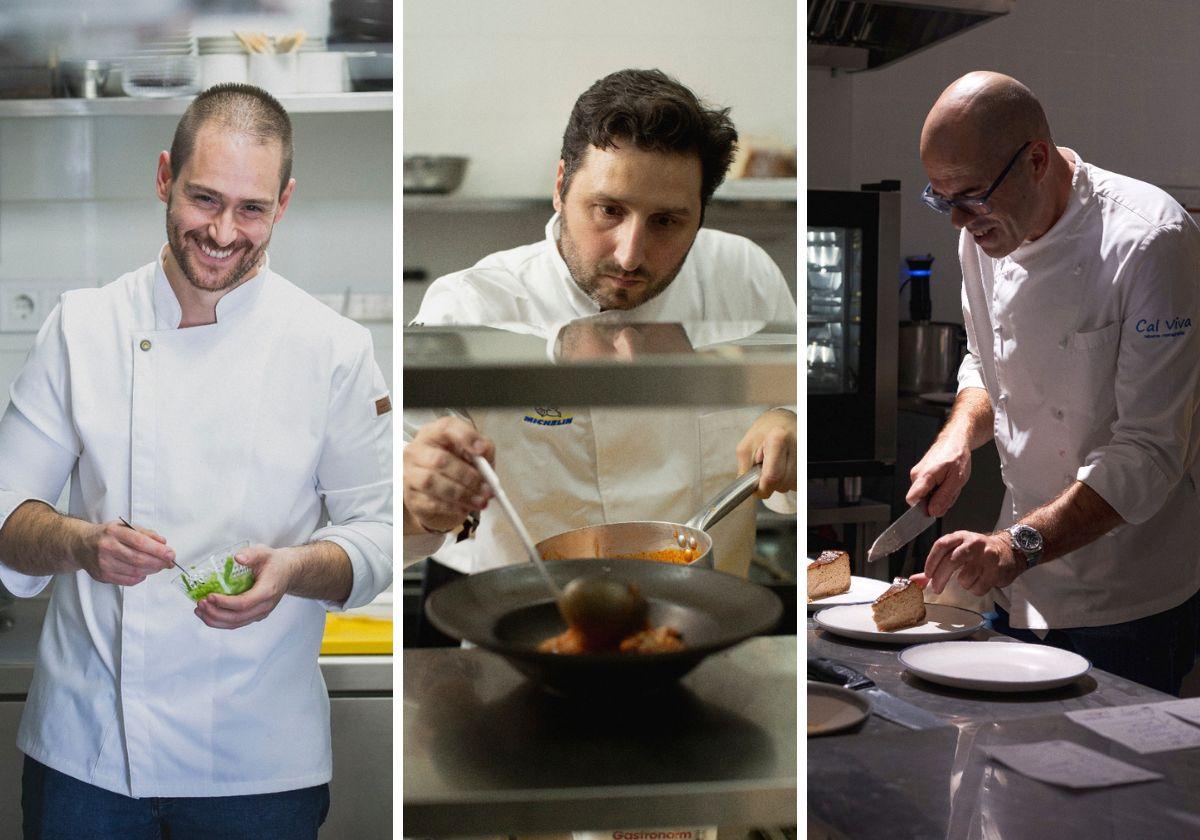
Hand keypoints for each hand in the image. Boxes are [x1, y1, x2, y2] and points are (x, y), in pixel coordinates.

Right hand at [80, 520, 174, 585]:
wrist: (80, 544)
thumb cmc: (107, 535)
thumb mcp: (125, 526)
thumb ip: (145, 533)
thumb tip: (162, 542)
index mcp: (114, 532)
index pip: (140, 542)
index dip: (158, 550)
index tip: (171, 554)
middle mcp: (107, 548)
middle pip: (138, 559)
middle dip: (158, 562)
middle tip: (169, 562)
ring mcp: (103, 563)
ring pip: (134, 572)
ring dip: (151, 570)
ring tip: (158, 566)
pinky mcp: (102, 576)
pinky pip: (127, 581)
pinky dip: (140, 577)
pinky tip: (144, 572)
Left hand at [194, 544, 289, 629]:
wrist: (287, 572)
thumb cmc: (274, 563)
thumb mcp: (265, 552)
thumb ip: (252, 554)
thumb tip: (237, 557)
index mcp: (267, 591)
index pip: (243, 604)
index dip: (224, 602)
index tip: (209, 596)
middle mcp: (264, 606)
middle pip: (237, 618)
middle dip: (215, 613)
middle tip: (200, 603)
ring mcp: (260, 613)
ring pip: (235, 624)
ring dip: (214, 620)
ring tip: (199, 610)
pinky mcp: (254, 616)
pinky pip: (236, 623)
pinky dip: (219, 621)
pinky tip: (207, 614)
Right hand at [403, 417, 494, 534]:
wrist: (438, 494)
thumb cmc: (456, 467)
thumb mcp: (472, 454)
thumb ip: (482, 450)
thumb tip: (484, 452)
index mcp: (433, 433)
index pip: (446, 428)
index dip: (465, 437)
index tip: (481, 451)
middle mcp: (416, 450)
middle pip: (440, 460)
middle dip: (468, 476)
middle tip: (487, 489)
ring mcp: (409, 474)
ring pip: (432, 482)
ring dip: (461, 494)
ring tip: (480, 502)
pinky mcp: (410, 497)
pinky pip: (430, 502)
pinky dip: (451, 507)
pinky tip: (464, 509)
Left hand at [736, 408, 796, 497]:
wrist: (783, 421)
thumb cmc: (764, 431)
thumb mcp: (746, 446)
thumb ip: (745, 469)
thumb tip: (752, 490)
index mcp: (778, 439)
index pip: (772, 477)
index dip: (763, 488)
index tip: (757, 488)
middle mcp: (796, 447)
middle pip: (782, 484)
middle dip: (770, 484)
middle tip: (764, 469)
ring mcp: (805, 456)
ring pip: (791, 486)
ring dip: (779, 482)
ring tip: (775, 464)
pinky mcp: (808, 464)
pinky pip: (797, 483)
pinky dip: (787, 480)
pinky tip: (784, 466)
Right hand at [907, 434, 971, 516]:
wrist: (955, 442)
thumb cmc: (957, 457)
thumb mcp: (957, 480)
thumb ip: (944, 497)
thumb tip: (933, 512)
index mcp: (924, 476)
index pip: (912, 499)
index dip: (921, 509)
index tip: (934, 509)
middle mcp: (916, 475)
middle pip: (921, 500)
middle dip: (936, 502)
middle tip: (950, 491)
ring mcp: (917, 474)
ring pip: (926, 496)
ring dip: (939, 495)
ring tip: (950, 484)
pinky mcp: (920, 474)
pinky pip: (927, 490)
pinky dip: (938, 490)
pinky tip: (946, 482)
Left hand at [920, 530, 1022, 596]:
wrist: (1010, 550)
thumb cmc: (979, 552)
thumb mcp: (957, 551)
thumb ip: (937, 565)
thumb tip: (916, 580)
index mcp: (960, 536)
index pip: (941, 545)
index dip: (931, 561)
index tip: (927, 575)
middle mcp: (973, 543)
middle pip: (951, 561)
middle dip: (940, 578)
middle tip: (936, 588)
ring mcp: (987, 556)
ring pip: (965, 578)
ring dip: (963, 584)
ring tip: (970, 578)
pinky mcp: (997, 569)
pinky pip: (978, 587)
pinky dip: (976, 589)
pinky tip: (981, 581)